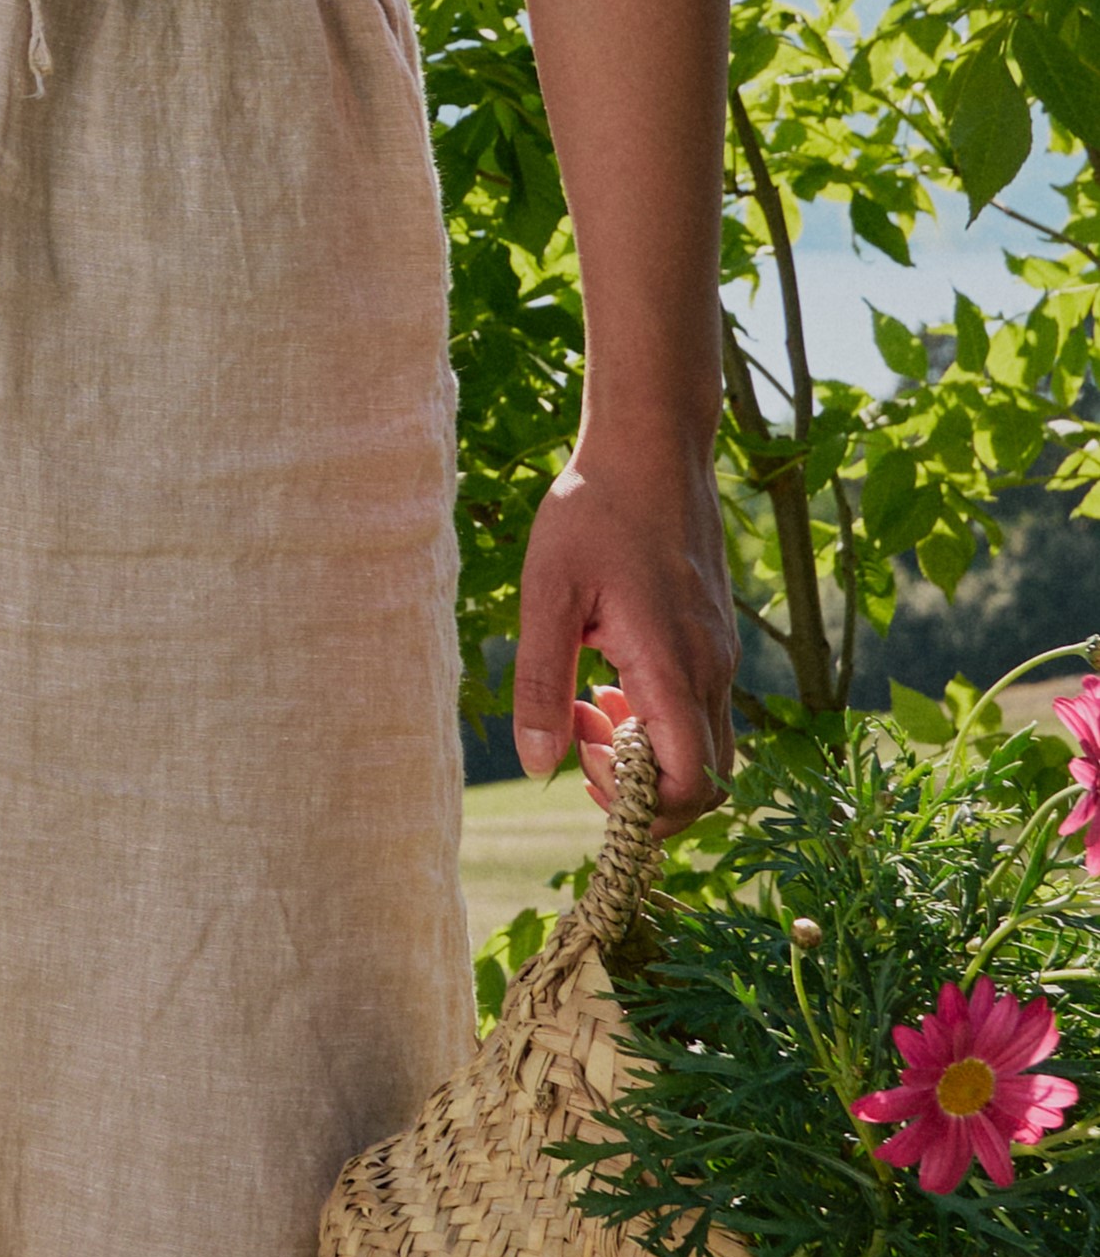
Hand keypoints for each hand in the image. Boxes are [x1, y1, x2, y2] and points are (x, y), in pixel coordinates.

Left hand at [510, 449, 743, 819]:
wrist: (652, 449)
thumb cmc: (593, 513)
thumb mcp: (547, 595)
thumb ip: (541, 684)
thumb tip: (537, 765)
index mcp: (673, 668)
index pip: (690, 786)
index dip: (639, 806)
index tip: (580, 769)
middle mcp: (712, 671)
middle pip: (705, 781)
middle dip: (640, 788)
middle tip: (577, 745)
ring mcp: (720, 656)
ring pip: (703, 746)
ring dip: (644, 751)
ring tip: (583, 705)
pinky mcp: (713, 641)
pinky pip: (699, 710)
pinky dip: (655, 718)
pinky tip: (604, 679)